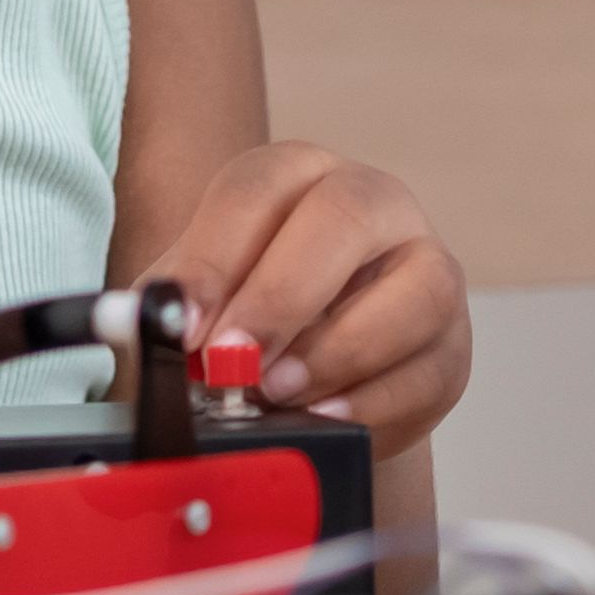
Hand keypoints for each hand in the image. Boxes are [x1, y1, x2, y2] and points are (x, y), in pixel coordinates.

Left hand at [137, 141, 468, 451]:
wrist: (302, 385)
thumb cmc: (244, 324)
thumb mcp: (196, 304)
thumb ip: (168, 309)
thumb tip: (143, 322)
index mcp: (298, 175)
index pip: (259, 188)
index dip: (216, 257)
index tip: (181, 325)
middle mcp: (373, 203)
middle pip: (346, 216)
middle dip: (282, 295)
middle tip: (230, 362)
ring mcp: (425, 268)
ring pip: (417, 287)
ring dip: (339, 348)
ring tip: (277, 392)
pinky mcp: (451, 344)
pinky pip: (431, 368)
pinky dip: (374, 401)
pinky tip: (324, 418)